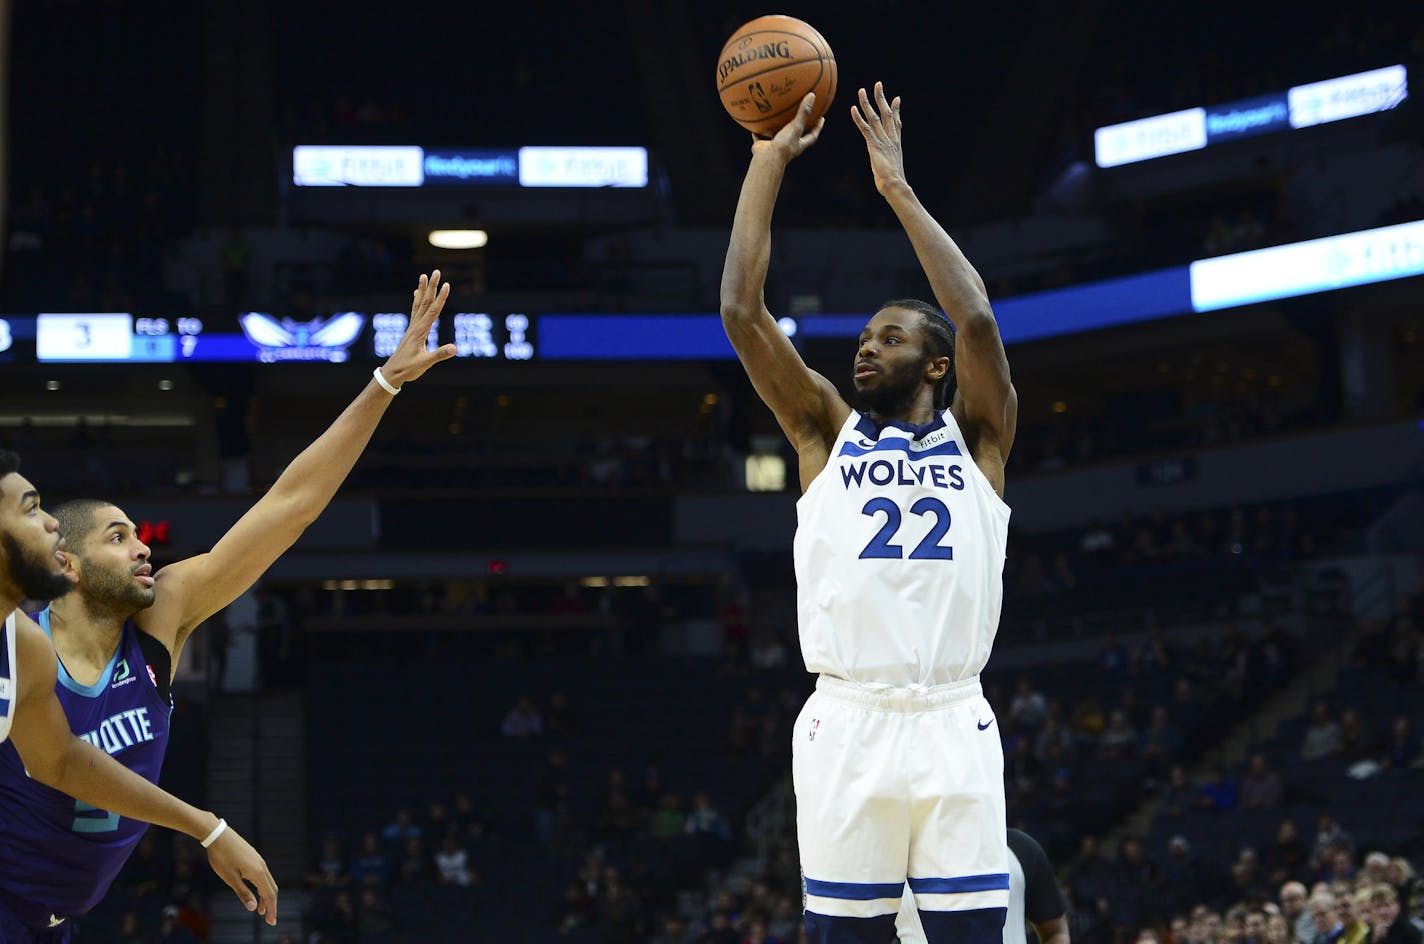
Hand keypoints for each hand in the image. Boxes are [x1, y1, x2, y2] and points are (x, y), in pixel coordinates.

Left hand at [206, 825, 278, 925]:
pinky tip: (254, 892)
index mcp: (257, 872)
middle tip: (268, 919)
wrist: (218, 835)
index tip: (271, 922)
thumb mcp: (230, 878)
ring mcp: (259, 861)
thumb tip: (253, 908)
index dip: (271, 909)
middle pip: (272, 888)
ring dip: (265, 896)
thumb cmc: (222, 857)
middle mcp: (262, 866)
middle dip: (271, 904)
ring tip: (259, 910)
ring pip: (268, 881)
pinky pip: (263, 875)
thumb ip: (243, 893)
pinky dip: (261, 887)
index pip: (269, 895)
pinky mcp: (254, 858)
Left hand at [380, 269, 457, 385]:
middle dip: (431, 286)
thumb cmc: (408, 369)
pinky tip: (416, 293)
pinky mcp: (411, 331)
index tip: (446, 284)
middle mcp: (416, 326)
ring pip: (419, 304)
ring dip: (423, 289)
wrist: (392, 373)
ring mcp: (413, 327)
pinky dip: (417, 300)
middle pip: (426, 302)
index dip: (441, 297)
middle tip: (436, 271)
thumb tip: (454, 348)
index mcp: (421, 331)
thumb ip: (439, 355)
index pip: (433, 311)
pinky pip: (415, 311)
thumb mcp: (425, 363)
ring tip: (424, 276)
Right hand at [751, 93, 824, 162]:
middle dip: (798, 128)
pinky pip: (760, 137)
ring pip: (777, 136)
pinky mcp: (763, 147)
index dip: (817, 128)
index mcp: (799, 145)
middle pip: (796, 137)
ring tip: (776, 116)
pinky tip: (756, 121)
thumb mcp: (796, 127)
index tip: (821, 119)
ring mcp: (775, 147)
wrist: (767, 158)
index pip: (812, 136)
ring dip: (776, 128)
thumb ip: (803, 112)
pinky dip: (758, 130)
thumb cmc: (784, 145)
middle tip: (801, 115)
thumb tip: (812, 95)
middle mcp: (788, 147)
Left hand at [850, 82, 905, 195]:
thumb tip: (890, 171)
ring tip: (861, 90)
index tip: (896, 98)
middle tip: (878, 84)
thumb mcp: (892, 170)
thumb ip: (889, 165)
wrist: (895, 184)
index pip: (896, 123)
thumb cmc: (894, 183)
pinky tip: (853, 108)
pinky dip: (858, 118)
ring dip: (867, 103)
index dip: (896, 110)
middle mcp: (891, 138)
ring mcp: (883, 140)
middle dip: (881, 98)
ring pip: (874, 117)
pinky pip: (865, 128)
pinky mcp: (874, 145)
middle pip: (886, 114)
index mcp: (896, 144)